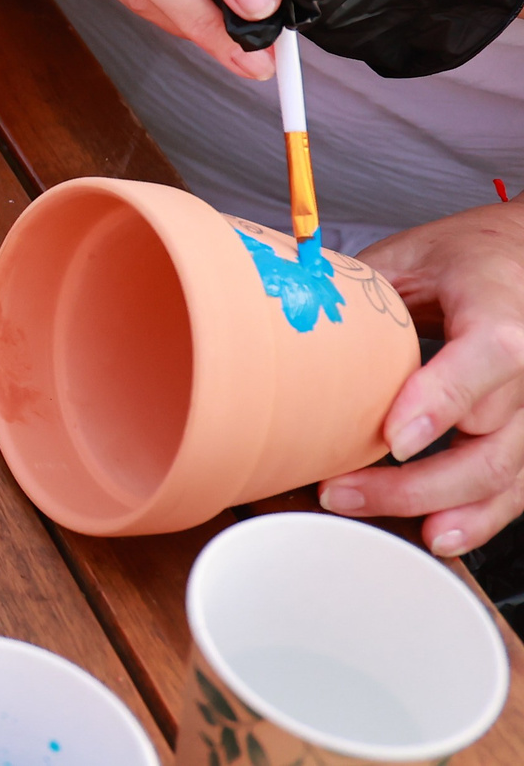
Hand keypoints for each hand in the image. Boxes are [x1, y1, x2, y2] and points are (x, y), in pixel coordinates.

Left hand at [321, 205, 523, 555]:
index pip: (489, 359)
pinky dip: (480, 518)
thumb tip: (287, 320)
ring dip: (439, 507)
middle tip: (340, 490)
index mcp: (503, 313)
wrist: (523, 258)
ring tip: (372, 516)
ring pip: (505, 475)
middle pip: (489, 439)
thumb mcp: (412, 254)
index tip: (390, 439)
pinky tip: (438, 534)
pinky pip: (518, 487)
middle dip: (414, 480)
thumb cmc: (470, 257)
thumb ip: (364, 293)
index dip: (440, 402)